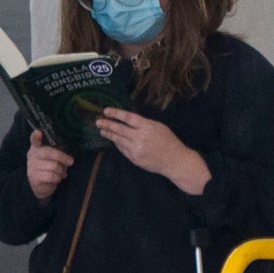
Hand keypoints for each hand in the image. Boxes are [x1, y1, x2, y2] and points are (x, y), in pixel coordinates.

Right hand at [27, 129, 73, 201]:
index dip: (36, 136)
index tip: (39, 132)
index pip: (34, 139)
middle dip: (62, 157)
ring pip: (53, 166)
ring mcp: (31, 166)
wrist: (42, 185)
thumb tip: (69, 156)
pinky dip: (58, 178)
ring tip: (61, 172)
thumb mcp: (56, 157)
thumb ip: (59, 152)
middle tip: (71, 161)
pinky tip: (57, 178)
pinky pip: (51, 176)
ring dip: (61, 171)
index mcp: (37, 147)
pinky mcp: (34, 177)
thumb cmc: (51, 166)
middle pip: (49, 152)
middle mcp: (32, 154)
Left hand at [96, 108, 211, 193]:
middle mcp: (139, 137)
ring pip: (118, 140)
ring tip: (102, 130)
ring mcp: (136, 149)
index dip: (115, 113)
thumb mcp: (159, 127)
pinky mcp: (134, 159)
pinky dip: (118, 144)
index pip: (127, 118)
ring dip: (109, 134)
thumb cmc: (169, 141)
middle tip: (98, 121)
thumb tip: (128, 121)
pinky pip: (123, 149)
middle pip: (119, 129)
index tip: (106, 111)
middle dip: (107, 124)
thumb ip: (143, 124)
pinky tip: (114, 141)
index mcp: (147, 127)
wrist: (175, 161)